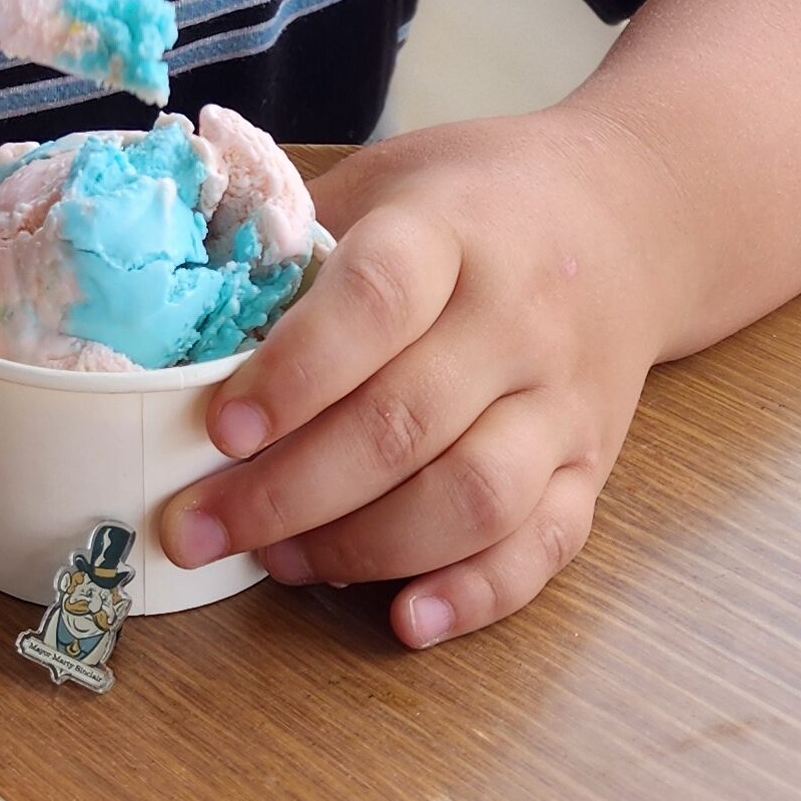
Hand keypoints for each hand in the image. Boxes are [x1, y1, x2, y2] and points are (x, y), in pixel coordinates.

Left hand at [160, 111, 668, 646]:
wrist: (634, 214)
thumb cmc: (475, 201)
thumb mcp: (389, 180)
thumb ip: (296, 242)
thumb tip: (167, 316)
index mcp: (454, 231)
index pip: (378, 302)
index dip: (295, 372)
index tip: (220, 427)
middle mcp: (519, 318)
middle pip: (408, 422)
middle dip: (290, 491)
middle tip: (199, 528)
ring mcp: (565, 399)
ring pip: (475, 496)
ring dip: (364, 547)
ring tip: (278, 561)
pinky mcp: (594, 465)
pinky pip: (548, 546)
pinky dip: (477, 595)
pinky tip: (404, 621)